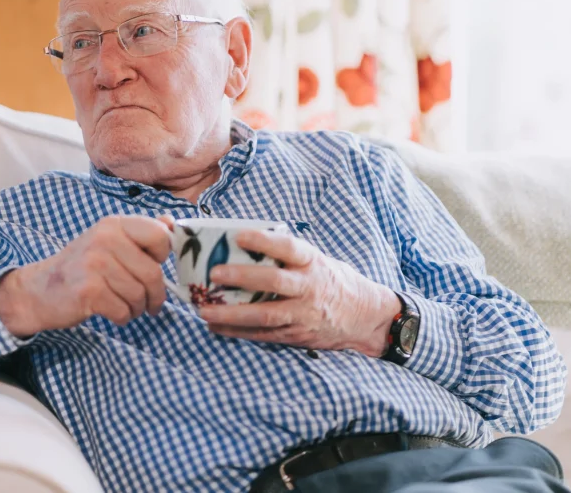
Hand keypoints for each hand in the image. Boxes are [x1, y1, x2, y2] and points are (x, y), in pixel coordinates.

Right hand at [0, 215, 172, 336]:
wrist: (38, 291)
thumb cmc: (81, 268)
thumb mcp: (108, 241)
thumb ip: (141, 232)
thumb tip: (172, 223)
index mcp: (113, 225)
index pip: (159, 236)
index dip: (164, 256)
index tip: (155, 266)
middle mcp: (104, 240)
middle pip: (152, 273)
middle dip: (155, 295)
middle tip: (150, 303)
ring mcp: (94, 265)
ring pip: (139, 295)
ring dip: (138, 308)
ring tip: (126, 307)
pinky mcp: (88, 291)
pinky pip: (123, 311)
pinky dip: (123, 317)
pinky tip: (113, 313)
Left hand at [197, 229, 400, 356]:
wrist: (366, 317)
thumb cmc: (334, 281)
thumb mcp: (319, 261)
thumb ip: (289, 256)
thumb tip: (243, 243)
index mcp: (313, 263)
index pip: (289, 248)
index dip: (264, 241)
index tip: (239, 236)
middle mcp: (309, 288)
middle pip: (273, 282)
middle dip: (241, 278)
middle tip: (214, 274)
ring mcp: (303, 315)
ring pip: (265, 315)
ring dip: (231, 314)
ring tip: (204, 310)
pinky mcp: (297, 336)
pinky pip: (263, 335)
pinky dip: (237, 332)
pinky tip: (216, 327)